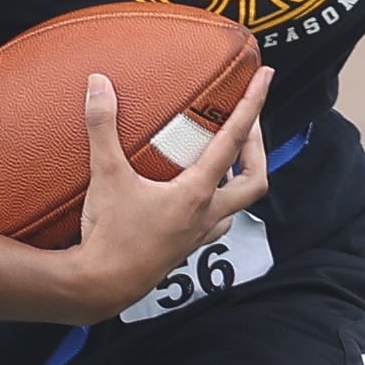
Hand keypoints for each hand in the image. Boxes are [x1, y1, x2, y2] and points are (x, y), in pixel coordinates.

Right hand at [68, 66, 271, 320]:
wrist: (99, 286)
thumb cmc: (109, 235)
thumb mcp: (106, 175)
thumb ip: (103, 127)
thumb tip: (99, 84)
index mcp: (196, 193)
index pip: (234, 140)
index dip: (253, 105)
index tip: (266, 78)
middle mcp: (206, 215)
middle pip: (255, 179)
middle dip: (258, 147)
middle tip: (248, 122)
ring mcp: (197, 235)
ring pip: (238, 205)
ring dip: (240, 178)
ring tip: (228, 156)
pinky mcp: (184, 248)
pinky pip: (215, 224)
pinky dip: (217, 205)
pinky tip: (200, 195)